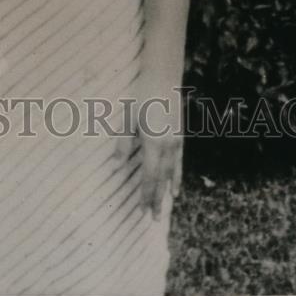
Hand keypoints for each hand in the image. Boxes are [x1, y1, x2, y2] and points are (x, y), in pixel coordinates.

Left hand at [114, 82, 183, 220]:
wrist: (164, 77)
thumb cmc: (142, 95)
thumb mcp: (128, 117)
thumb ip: (122, 143)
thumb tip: (115, 166)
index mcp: (153, 142)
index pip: (149, 176)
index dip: (145, 194)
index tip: (141, 210)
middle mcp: (168, 146)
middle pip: (161, 179)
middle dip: (156, 199)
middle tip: (152, 219)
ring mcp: (176, 141)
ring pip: (172, 173)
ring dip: (166, 192)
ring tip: (164, 209)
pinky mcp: (180, 136)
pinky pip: (179, 163)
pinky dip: (177, 177)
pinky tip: (176, 187)